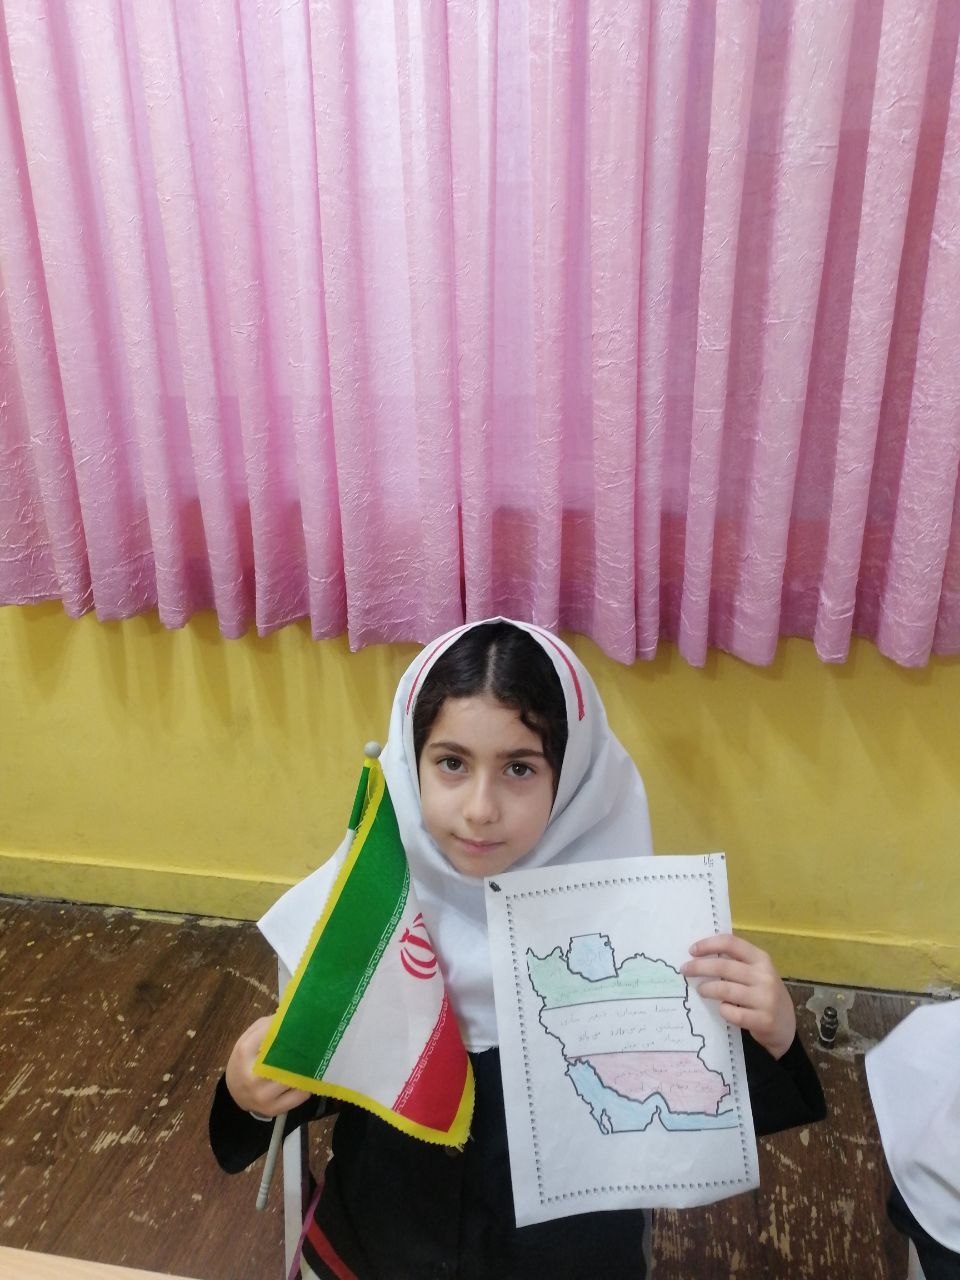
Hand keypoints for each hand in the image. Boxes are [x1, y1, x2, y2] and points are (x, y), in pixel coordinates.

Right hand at [224, 1015, 311, 1115]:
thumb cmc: (245, 1060)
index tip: (302, 1021)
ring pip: (294, 1078)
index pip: (271, 1034)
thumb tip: (289, 1015)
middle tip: (316, 1039)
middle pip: (285, 1058)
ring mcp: (263, 1095)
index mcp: (244, 1051)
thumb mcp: (248, 1039)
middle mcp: (253, 1075)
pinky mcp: (273, 1109)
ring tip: (317, 1056)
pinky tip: (309, 1076)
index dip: (289, 1027)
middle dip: (302, 1048)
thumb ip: (266, 1026)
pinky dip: (306, 1085)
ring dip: (307, 1067)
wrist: (235, 1091)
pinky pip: (299, 1095)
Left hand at [681, 934, 795, 1059]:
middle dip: (699, 967)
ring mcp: (765, 999)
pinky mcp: (763, 1020)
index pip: (731, 943)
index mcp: (761, 959)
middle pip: (724, 967)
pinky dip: (723, 1010)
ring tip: (701, 990)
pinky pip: (732, 1013)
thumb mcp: (756, 973)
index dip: (708, 944)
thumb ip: (735, 963)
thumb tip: (699, 956)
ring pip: (725, 990)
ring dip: (707, 989)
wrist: (785, 1025)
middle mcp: (764, 976)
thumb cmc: (763, 993)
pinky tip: (722, 1009)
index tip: (691, 950)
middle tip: (684, 970)